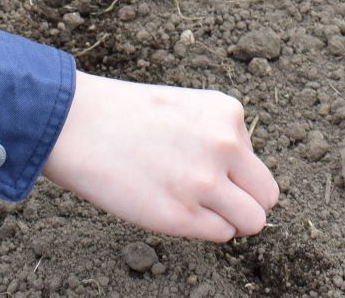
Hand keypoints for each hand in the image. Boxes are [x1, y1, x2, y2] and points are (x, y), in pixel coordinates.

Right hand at [43, 72, 278, 241]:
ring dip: (228, 219)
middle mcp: (225, 146)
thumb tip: (243, 180)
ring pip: (252, 221)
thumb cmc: (126, 118)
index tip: (200, 167)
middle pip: (267, 195)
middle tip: (210, 198)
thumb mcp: (187, 109)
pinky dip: (203, 229)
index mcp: (227, 114)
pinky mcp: (182, 217)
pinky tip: (171, 208)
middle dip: (244, 201)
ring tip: (193, 206)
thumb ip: (219, 137)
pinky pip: (221, 234)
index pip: (255, 160)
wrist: (77, 125)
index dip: (233, 172)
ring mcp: (205, 183)